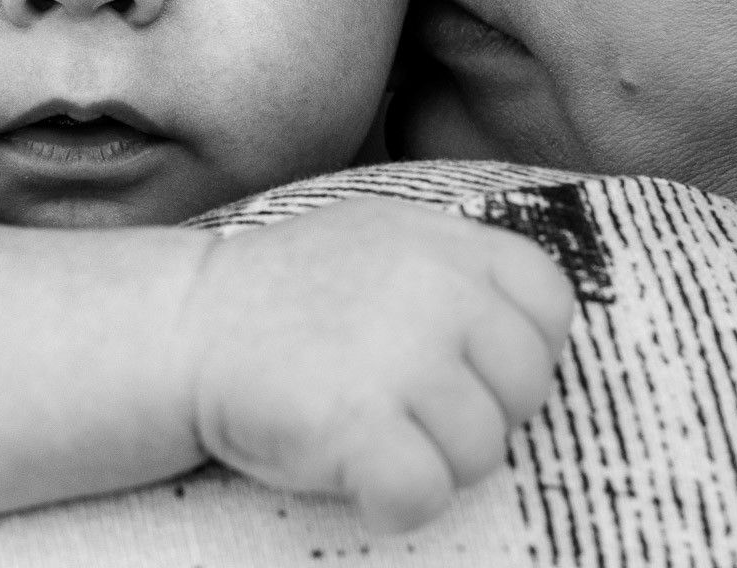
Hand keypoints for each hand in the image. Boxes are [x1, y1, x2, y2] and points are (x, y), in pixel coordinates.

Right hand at [179, 199, 574, 532]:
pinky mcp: (358, 422)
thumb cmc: (288, 293)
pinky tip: (362, 479)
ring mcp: (401, 356)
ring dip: (436, 463)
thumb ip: (457, 264)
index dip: (523, 351)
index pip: (552, 304)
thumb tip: (533, 326)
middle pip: (527, 388)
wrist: (185, 323)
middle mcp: (438, 290)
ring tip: (378, 436)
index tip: (473, 369)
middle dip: (482, 416)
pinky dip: (397, 501)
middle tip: (416, 413)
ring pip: (483, 451)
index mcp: (450, 242)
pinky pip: (426, 492)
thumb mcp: (383, 235)